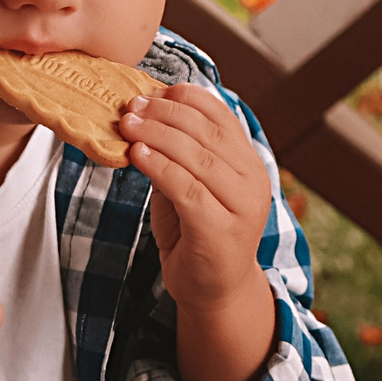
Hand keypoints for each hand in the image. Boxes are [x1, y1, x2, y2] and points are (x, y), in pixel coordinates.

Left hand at [118, 86, 276, 380]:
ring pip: (198, 158)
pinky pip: (187, 189)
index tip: (154, 91)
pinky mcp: (221, 231)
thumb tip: (145, 114)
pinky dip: (160, 167)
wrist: (213, 289)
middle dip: (165, 114)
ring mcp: (242, 207)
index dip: (187, 99)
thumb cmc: (197, 233)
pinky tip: (137, 155)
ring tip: (128, 125)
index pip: (222, 117)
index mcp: (249, 163)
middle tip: (131, 107)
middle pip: (208, 133)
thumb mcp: (190, 184)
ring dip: (157, 135)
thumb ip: (178, 153)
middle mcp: (253, 181)